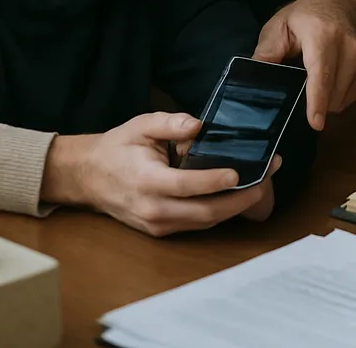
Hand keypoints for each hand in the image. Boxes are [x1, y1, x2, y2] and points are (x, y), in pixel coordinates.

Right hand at [41, 112, 279, 236]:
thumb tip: (198, 124)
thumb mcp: (141, 125)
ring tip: (262, 183)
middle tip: (268, 178)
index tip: (239, 172)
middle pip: (204, 213)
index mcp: (146, 181)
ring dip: (236, 207)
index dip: (214, 181)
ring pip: (205, 223)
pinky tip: (239, 194)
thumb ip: (169, 123)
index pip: (186, 186)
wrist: (88, 177)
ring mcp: (158, 225)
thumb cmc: (117, 148)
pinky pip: (197, 224)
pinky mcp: (162, 231)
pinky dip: (221, 212)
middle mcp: (153, 209)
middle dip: (240, 198)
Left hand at [254, 0, 355, 130]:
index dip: (317, 99)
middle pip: (330, 93)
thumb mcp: (278, 27)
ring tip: (312, 78)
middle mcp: (348, 48)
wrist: (339, 7)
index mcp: (322, 34)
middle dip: (310, 101)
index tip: (315, 123)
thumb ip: (266, 54)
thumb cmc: (304, 18)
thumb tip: (252, 83)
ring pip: (339, 101)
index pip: (321, 72)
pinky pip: (348, 101)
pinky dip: (334, 99)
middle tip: (297, 83)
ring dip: (322, 101)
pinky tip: (327, 81)